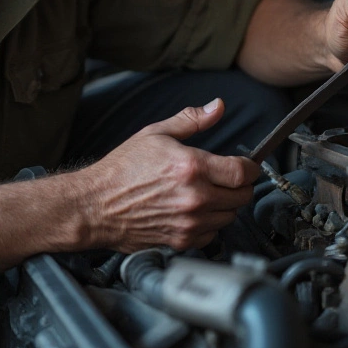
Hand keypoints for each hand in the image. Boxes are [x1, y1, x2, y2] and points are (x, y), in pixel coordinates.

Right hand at [80, 99, 260, 251]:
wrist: (95, 205)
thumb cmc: (121, 169)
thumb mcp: (155, 133)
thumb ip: (192, 120)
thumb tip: (217, 107)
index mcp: (192, 166)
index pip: (243, 172)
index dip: (251, 167)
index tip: (248, 166)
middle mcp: (195, 197)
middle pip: (242, 196)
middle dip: (239, 185)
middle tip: (226, 178)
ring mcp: (189, 222)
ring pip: (230, 216)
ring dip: (225, 205)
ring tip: (206, 193)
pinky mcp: (181, 240)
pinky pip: (212, 234)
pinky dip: (209, 224)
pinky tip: (194, 211)